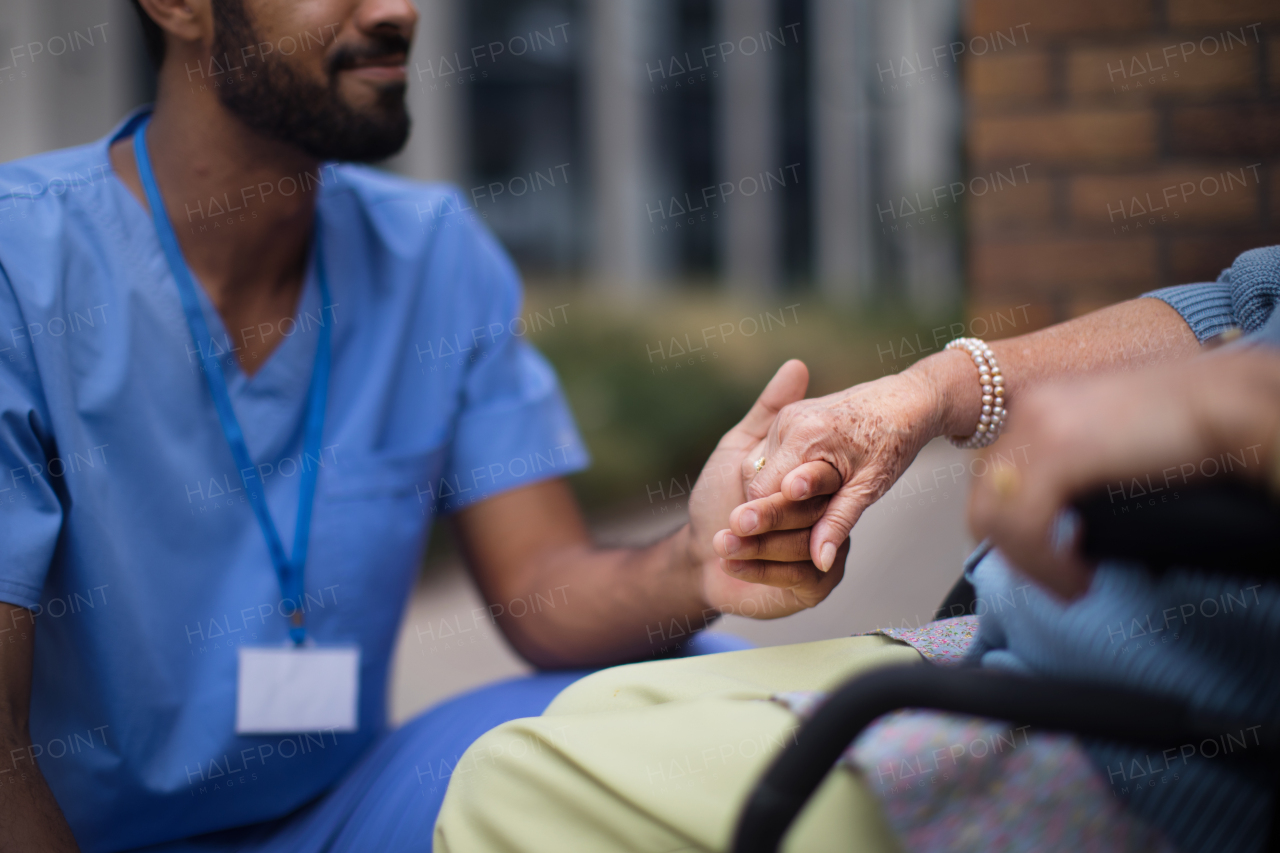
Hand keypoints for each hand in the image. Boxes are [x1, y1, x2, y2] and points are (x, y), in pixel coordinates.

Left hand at [686, 360, 847, 617]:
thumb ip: (768, 410)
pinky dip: (762, 572)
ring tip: (723, 542)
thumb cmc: (716, 497)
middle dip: (772, 517)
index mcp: (812, 483)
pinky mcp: (816, 587)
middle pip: (811, 516)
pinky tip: (732, 565)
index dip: (795, 483)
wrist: (697, 556)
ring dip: (759, 547)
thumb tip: (797, 366)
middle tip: (737, 517)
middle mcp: (825, 517)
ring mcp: (825, 554)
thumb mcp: (739, 449)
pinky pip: (799, 578)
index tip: (780, 484)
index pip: (813, 481)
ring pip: (803, 550)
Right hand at [733, 367, 946, 571]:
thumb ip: (838, 523)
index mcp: (806, 437)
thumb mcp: (869, 487)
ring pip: (759, 468)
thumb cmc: (893, 441)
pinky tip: (800, 488)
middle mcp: (789, 422)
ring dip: (772, 492)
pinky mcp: (788, 416)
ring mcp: (786, 416)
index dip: (766, 520)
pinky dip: (778, 475)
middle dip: (767, 508)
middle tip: (779, 531)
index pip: (763, 492)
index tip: (769, 543)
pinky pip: (769, 455)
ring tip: (798, 509)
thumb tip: (820, 562)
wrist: (906, 400)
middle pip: (756, 480)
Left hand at [968, 348, 1279, 598]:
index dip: (1013, 525)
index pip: (994, 475)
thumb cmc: (1192, 430)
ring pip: (995, 516)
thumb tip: (1068, 527)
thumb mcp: (1113, 446)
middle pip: (986, 496)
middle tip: (1058, 579)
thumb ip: (1078, 474)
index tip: (1047, 559)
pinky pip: (1025, 525)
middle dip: (1016, 549)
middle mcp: (1028, 409)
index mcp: (1038, 404)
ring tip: (1072, 586)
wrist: (1232, 401)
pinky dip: (1046, 565)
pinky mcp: (1059, 451)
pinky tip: (1078, 580)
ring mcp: (1038, 426)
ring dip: (1031, 564)